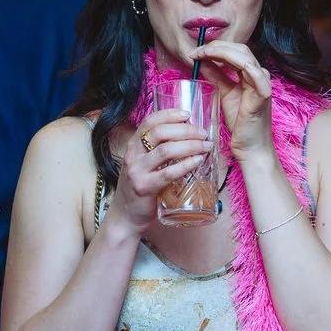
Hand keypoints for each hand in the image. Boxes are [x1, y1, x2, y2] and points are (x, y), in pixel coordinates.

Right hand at [113, 106, 214, 229]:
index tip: (188, 115)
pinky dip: (186, 164)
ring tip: (205, 146)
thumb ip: (157, 150)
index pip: (150, 121)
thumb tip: (186, 136)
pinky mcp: (145, 187)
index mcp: (132, 145)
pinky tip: (198, 161)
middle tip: (202, 134)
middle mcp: (132, 155)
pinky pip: (168, 173)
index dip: (170, 114)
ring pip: (166, 150)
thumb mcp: (142, 164)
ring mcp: (137, 171)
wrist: (125, 216)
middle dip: (186, 130)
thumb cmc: (139, 188)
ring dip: (190, 145)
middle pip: (161, 132)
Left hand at [193, 40, 276, 164]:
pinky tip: (225, 60)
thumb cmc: (240, 123)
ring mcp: (263, 84)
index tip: (195, 52)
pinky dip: (243, 65)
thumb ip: (215, 76)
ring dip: (222, 52)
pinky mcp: (263, 96)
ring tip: (203, 54)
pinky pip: (257, 76)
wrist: (249, 147)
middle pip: (240, 50)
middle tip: (196, 51)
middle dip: (216, 46)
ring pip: (245, 57)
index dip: (215, 48)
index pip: (234, 51)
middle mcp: (259, 76)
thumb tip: (200, 61)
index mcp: (250, 74)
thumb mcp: (223, 93)